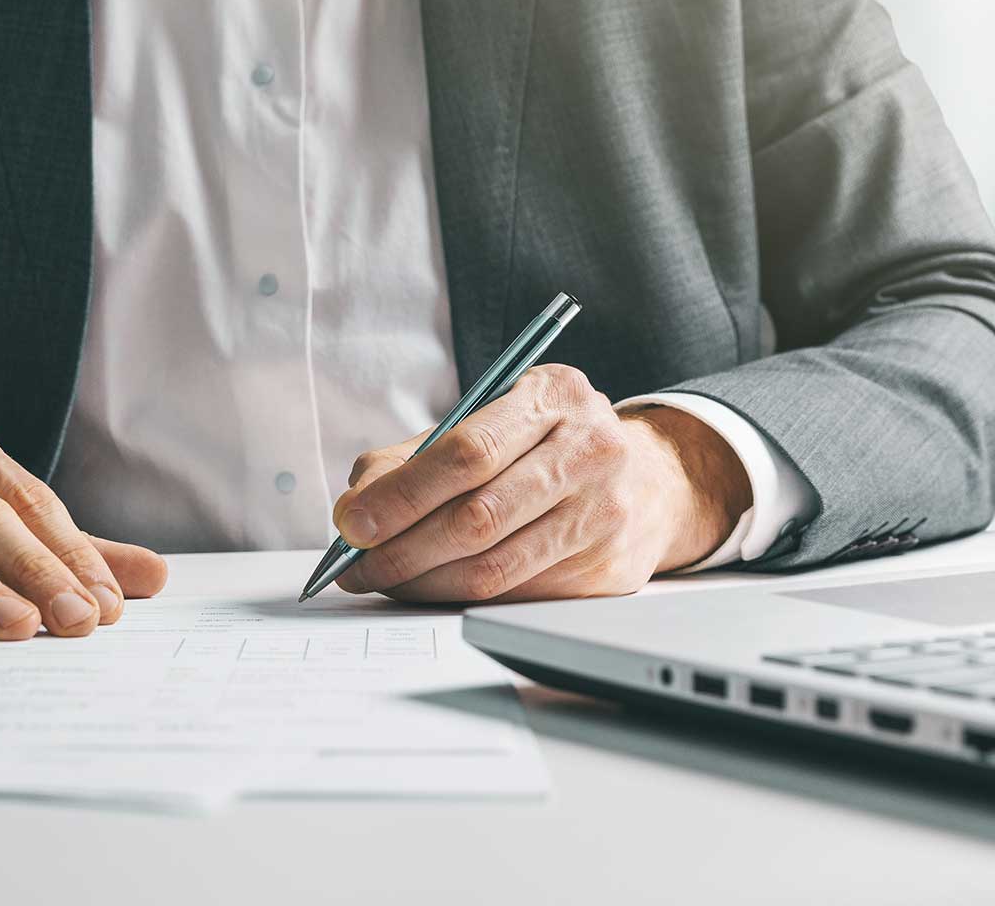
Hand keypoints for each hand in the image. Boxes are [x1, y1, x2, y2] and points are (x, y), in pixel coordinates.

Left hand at [327, 365, 749, 602]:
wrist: (643, 477)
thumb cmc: (540, 447)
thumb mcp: (486, 422)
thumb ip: (412, 457)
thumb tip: (355, 512)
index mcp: (553, 396)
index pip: (467, 452)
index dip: (401, 495)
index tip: (352, 524)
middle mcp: (590, 449)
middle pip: (479, 517)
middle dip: (402, 549)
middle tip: (357, 566)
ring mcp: (606, 512)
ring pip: (495, 568)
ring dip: (424, 582)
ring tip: (384, 580)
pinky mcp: (609, 569)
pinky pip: (516, 595)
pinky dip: (460, 597)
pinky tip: (432, 588)